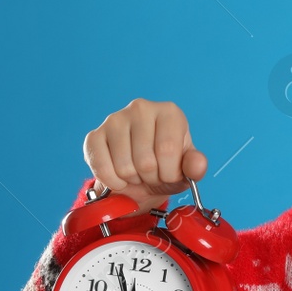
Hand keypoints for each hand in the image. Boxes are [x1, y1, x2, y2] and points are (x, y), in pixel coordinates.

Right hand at [83, 98, 209, 213]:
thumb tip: (197, 165)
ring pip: (124, 167)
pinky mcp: (94, 135)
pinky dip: (112, 181)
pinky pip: (102, 167)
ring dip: (132, 180)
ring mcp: (115, 119)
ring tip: (137, 172)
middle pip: (146, 161)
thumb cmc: (166, 166)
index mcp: (169, 112)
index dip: (169, 173)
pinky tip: (119, 177)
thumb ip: (195, 167)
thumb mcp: (186, 169)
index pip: (168, 150)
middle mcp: (141, 108)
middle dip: (150, 178)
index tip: (168, 173)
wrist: (141, 176)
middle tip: (151, 174)